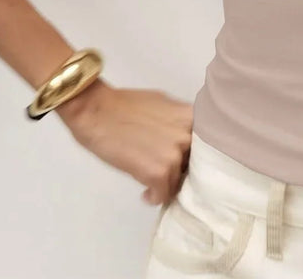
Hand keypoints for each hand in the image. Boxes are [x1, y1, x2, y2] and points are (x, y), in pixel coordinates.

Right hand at [58, 80, 195, 205]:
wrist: (97, 111)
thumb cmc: (125, 106)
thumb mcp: (163, 106)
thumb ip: (178, 123)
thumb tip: (184, 138)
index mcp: (192, 117)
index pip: (205, 144)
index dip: (194, 155)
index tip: (184, 162)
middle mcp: (189, 135)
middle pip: (195, 164)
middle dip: (181, 170)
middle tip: (166, 172)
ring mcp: (175, 155)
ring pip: (178, 181)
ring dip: (166, 184)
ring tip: (151, 180)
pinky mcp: (159, 173)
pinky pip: (163, 195)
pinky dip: (155, 197)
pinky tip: (146, 192)